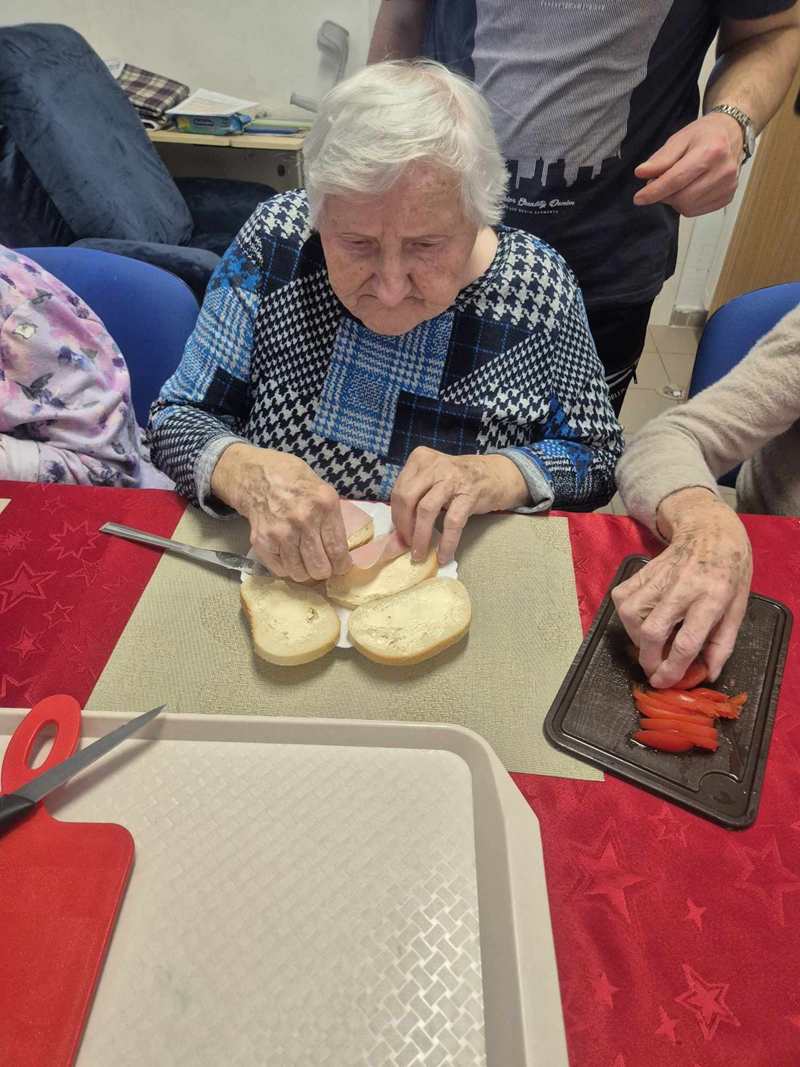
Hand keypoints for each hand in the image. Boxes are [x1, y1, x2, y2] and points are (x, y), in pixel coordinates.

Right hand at [211, 443, 351, 581]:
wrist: (256, 475)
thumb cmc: (293, 482)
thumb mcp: (322, 490)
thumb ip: (332, 518)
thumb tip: (343, 551)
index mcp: (324, 504)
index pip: (338, 549)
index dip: (342, 565)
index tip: (341, 567)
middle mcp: (303, 520)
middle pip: (320, 567)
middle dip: (324, 570)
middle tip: (322, 565)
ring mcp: (281, 532)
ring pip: (300, 573)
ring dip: (304, 571)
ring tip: (304, 559)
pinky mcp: (262, 541)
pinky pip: (280, 569)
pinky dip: (286, 566)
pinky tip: (288, 553)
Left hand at [391, 448, 528, 563]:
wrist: (495, 474)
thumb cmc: (458, 480)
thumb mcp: (433, 479)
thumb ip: (414, 498)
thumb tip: (397, 536)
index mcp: (421, 458)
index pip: (399, 489)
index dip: (396, 515)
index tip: (400, 533)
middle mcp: (434, 465)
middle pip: (406, 498)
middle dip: (403, 526)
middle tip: (407, 543)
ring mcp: (452, 479)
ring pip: (425, 510)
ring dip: (420, 536)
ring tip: (419, 554)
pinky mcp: (469, 495)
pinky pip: (452, 523)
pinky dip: (446, 542)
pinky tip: (444, 555)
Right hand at [611, 488, 752, 687]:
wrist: (711, 530)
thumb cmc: (730, 571)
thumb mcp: (738, 607)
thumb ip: (722, 643)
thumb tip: (707, 673)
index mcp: (713, 597)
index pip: (687, 640)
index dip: (673, 668)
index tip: (664, 681)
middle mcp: (683, 586)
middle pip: (652, 630)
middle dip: (649, 658)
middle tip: (654, 669)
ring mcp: (659, 576)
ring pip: (630, 614)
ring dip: (636, 637)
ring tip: (649, 642)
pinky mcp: (642, 570)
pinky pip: (621, 597)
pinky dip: (625, 615)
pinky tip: (639, 620)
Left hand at [633, 113, 742, 216]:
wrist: (733, 132)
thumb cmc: (704, 134)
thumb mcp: (680, 138)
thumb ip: (661, 158)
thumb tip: (641, 174)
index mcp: (711, 152)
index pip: (677, 180)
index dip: (655, 192)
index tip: (638, 198)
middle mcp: (723, 171)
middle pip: (682, 199)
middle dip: (664, 195)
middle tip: (660, 183)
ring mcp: (728, 186)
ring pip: (688, 208)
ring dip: (674, 200)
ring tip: (676, 184)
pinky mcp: (727, 196)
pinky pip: (697, 211)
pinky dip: (686, 204)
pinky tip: (688, 189)